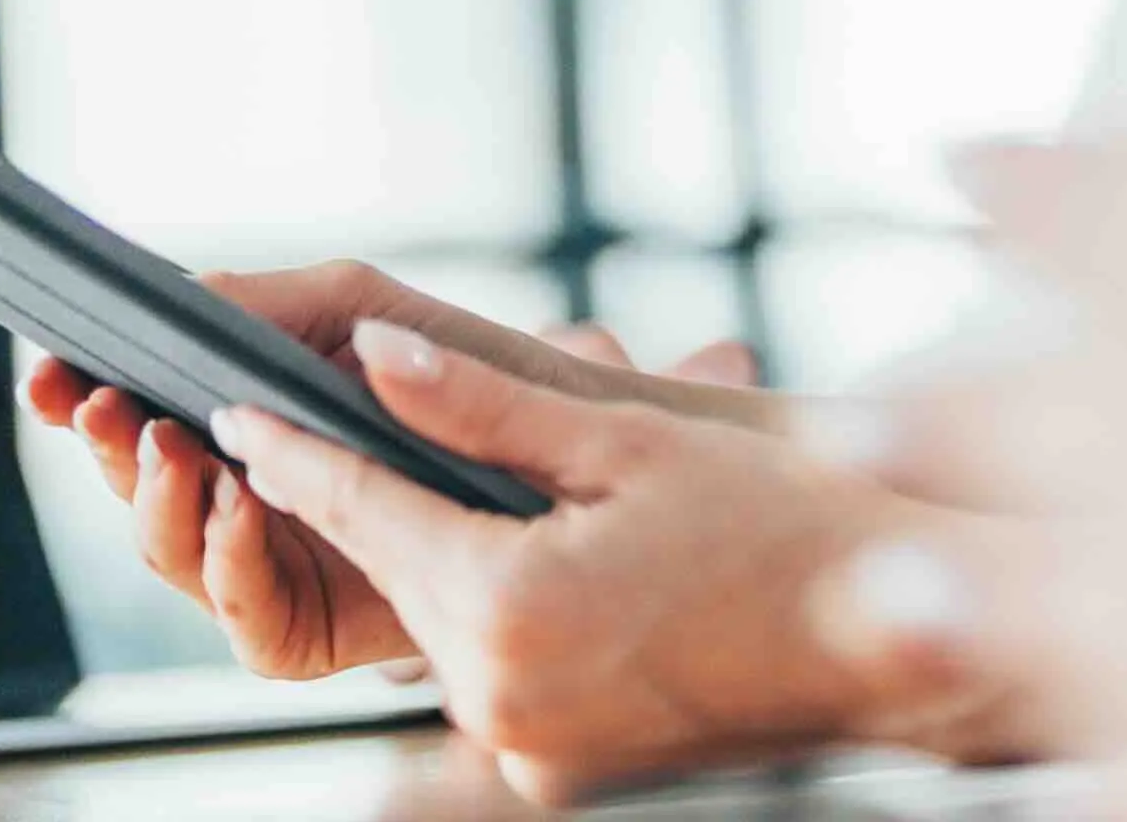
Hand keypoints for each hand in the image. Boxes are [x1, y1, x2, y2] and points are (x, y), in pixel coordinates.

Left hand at [209, 319, 1044, 805]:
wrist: (891, 638)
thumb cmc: (788, 521)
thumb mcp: (630, 439)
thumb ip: (486, 404)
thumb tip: (374, 355)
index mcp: (509, 607)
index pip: (364, 511)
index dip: (297, 453)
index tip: (235, 411)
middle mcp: (499, 698)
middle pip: (398, 573)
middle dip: (364, 501)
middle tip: (316, 426)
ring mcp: (526, 749)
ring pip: (443, 627)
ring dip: (443, 558)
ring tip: (467, 489)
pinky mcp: (558, 771)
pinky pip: (494, 676)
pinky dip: (500, 616)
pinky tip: (545, 563)